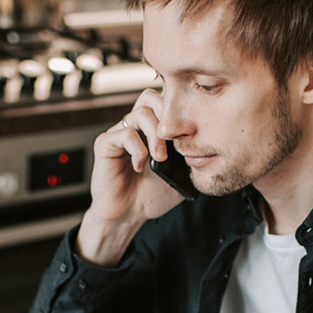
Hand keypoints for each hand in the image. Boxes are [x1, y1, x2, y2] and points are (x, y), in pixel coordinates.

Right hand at [77, 89, 181, 264]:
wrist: (129, 214)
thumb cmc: (152, 194)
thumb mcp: (181, 173)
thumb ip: (191, 154)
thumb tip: (207, 138)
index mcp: (152, 128)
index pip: (164, 101)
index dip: (178, 111)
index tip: (190, 134)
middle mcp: (135, 126)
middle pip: (150, 97)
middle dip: (167, 116)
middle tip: (176, 141)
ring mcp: (119, 133)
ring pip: (140, 113)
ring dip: (156, 135)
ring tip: (161, 158)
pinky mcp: (105, 144)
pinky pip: (125, 134)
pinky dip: (138, 150)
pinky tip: (140, 166)